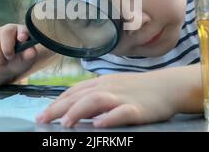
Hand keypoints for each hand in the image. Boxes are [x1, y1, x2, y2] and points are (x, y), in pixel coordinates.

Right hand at [0, 23, 37, 76]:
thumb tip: (31, 52)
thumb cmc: (17, 62)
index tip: (22, 39)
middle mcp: (8, 30)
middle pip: (6, 32)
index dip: (22, 33)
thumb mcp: (25, 61)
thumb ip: (29, 56)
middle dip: (7, 48)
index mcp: (22, 32)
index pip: (22, 29)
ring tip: (1, 62)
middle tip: (9, 58)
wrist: (1, 69)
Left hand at [36, 71, 181, 127]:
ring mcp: (122, 97)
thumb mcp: (113, 87)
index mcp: (101, 83)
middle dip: (58, 108)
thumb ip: (94, 95)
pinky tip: (99, 125)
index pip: (73, 92)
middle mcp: (108, 87)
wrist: (167, 86)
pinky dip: (109, 118)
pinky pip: (122, 112)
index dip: (56, 103)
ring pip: (96, 100)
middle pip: (79, 96)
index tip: (41, 115)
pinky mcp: (137, 108)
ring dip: (78, 111)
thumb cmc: (138, 88)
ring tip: (65, 123)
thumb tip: (73, 107)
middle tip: (42, 120)